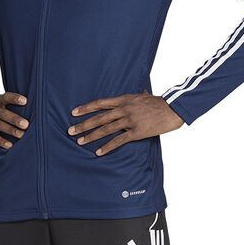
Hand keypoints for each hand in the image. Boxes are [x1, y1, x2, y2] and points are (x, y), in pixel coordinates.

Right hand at [0, 92, 28, 148]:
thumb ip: (11, 104)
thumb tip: (33, 107)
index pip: (6, 97)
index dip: (14, 98)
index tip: (25, 101)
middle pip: (2, 114)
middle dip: (14, 119)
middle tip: (26, 124)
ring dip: (10, 130)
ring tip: (21, 135)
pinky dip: (1, 141)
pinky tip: (10, 145)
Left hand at [67, 90, 183, 155]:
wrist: (172, 109)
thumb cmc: (158, 102)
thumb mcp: (142, 95)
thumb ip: (134, 97)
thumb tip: (136, 92)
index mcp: (124, 99)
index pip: (100, 103)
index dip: (86, 108)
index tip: (74, 112)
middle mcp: (124, 109)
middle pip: (99, 117)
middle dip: (83, 124)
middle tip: (71, 131)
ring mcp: (129, 121)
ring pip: (106, 129)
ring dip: (92, 136)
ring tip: (80, 142)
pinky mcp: (136, 132)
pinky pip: (119, 141)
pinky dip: (107, 147)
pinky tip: (98, 152)